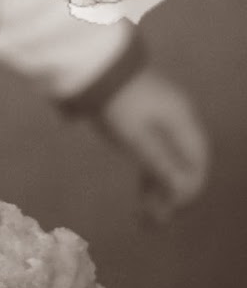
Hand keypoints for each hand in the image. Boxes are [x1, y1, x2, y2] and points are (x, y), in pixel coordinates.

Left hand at [93, 69, 208, 223]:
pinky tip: (142, 192)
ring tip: (145, 216)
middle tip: (153, 222)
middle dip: (171, 193)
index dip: (188, 191)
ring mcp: (161, 116)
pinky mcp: (144, 115)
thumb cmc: (114, 101)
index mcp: (182, 121)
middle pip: (184, 163)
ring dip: (159, 186)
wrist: (90, 64)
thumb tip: (182, 190)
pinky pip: (155, 149)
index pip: (197, 163)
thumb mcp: (135, 136)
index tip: (169, 212)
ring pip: (168, 158)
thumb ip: (160, 164)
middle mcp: (178, 118)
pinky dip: (150, 171)